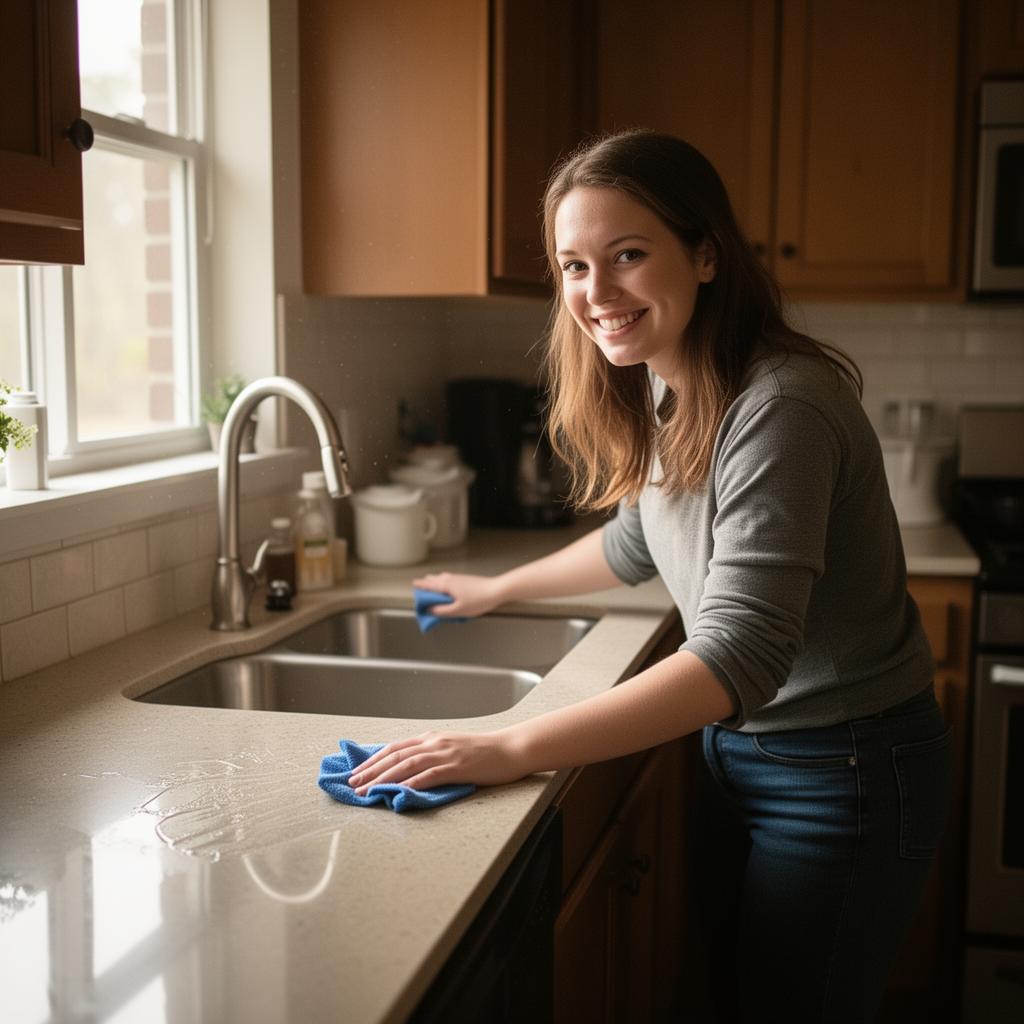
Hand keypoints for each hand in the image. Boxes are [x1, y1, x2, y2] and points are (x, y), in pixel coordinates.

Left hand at [347, 730, 526, 792]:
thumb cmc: (484, 752)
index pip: (395, 748)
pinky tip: (400, 792)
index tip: (357, 772)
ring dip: (384, 778)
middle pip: (395, 756)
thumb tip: (409, 771)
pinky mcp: (457, 767)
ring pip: (407, 765)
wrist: (511, 749)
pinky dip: (412, 783)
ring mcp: (445, 754)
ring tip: (368, 791)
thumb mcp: (452, 747)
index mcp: (431, 738)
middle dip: (371, 770)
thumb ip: (431, 755)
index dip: (373, 760)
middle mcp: (434, 742)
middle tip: (353, 784)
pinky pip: (430, 775)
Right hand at [413, 571, 504, 618]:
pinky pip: (449, 580)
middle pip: (433, 580)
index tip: (413, 590)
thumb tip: (430, 610)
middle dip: (425, 584)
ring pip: (441, 578)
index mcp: (446, 585)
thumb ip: (442, 611)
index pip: (427, 585)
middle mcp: (450, 578)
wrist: (496, 590)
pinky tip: (447, 587)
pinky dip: (443, 583)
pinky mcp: (465, 579)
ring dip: (434, 582)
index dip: (419, 588)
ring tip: (431, 587)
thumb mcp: (458, 610)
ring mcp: (458, 577)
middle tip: (420, 590)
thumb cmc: (479, 600)